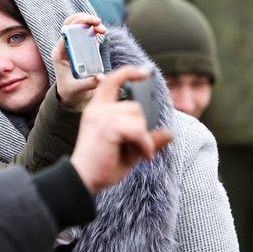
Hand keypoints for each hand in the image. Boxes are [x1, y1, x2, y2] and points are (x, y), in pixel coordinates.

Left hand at [53, 13, 106, 109]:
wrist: (70, 95)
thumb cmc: (71, 92)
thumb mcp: (77, 89)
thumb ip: (88, 83)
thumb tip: (101, 78)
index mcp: (59, 54)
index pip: (65, 33)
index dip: (78, 26)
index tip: (92, 26)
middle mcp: (63, 46)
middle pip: (70, 24)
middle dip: (84, 19)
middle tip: (98, 22)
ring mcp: (71, 45)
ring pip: (77, 25)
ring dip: (89, 22)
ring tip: (102, 29)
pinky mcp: (79, 46)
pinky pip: (84, 31)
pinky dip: (93, 28)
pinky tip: (101, 31)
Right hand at [70, 66, 172, 192]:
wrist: (83, 180)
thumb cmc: (102, 167)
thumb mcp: (129, 150)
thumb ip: (146, 138)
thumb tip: (170, 133)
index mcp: (97, 110)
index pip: (111, 81)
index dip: (128, 72)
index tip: (144, 71)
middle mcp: (97, 109)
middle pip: (135, 106)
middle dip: (141, 127)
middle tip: (135, 148)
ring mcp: (102, 116)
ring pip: (138, 118)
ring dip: (143, 138)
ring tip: (135, 152)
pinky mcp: (108, 126)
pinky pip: (138, 130)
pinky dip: (144, 144)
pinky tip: (143, 155)